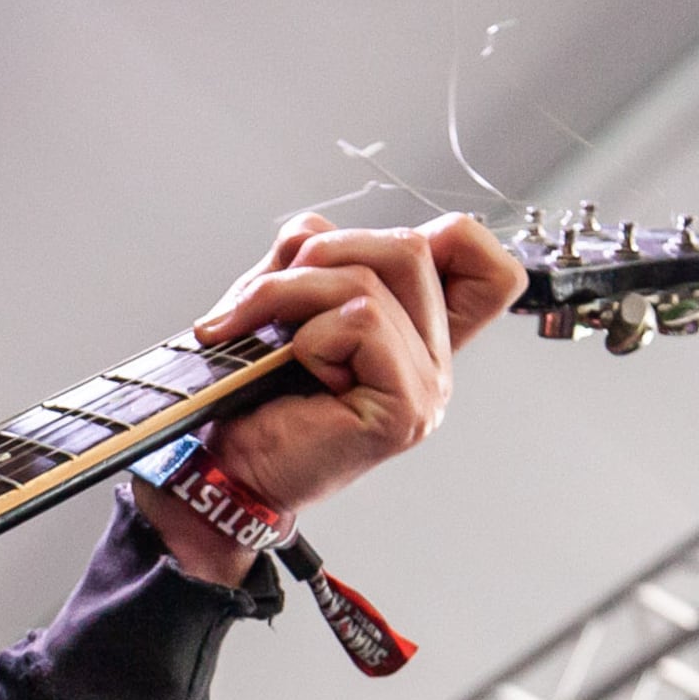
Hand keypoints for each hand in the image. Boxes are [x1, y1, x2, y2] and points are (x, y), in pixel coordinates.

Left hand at [141, 211, 525, 583]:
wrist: (223, 467)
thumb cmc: (250, 395)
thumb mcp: (283, 302)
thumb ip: (314, 259)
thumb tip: (313, 234)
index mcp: (417, 328)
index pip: (474, 254)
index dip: (427, 232)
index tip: (360, 260)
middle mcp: (433, 357)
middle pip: (412, 246)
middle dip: (323, 251)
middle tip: (265, 294)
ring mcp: (427, 385)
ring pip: (373, 281)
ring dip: (292, 292)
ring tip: (251, 327)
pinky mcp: (405, 408)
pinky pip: (363, 322)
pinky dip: (310, 333)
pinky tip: (293, 367)